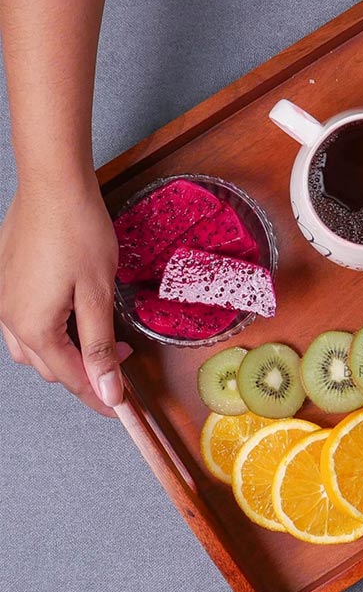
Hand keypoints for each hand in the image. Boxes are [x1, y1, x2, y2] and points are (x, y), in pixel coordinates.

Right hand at [0, 177, 130, 415]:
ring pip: (32, 346)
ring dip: (64, 352)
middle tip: (121, 361)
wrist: (53, 184)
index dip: (98, 394)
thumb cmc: (78, 232)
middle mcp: (9, 318)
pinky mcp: (5, 281)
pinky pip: (23, 321)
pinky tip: (72, 315)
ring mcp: (2, 299)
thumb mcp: (99, 294)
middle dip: (85, 371)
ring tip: (100, 339)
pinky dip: (50, 330)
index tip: (120, 407)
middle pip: (49, 366)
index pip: (70, 378)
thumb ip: (101, 347)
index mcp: (33, 327)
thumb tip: (108, 391)